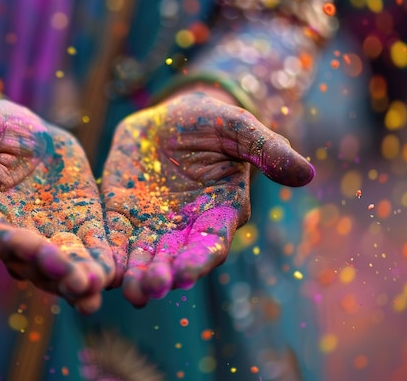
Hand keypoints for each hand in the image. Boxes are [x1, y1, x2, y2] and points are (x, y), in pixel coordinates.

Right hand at [0, 100, 113, 313]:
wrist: (29, 136)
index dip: (13, 244)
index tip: (34, 249)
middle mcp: (13, 232)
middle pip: (31, 262)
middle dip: (54, 273)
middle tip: (75, 284)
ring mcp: (48, 233)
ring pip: (63, 263)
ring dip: (77, 279)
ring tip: (94, 292)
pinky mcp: (79, 222)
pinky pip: (91, 245)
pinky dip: (101, 260)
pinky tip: (114, 274)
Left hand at [101, 92, 313, 306]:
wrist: (169, 118)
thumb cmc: (211, 123)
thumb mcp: (239, 128)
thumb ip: (267, 148)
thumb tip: (307, 173)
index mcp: (219, 212)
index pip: (211, 242)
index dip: (198, 259)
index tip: (185, 273)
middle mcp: (186, 227)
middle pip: (174, 257)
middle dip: (163, 273)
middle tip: (150, 287)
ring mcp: (152, 223)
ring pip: (143, 255)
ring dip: (135, 273)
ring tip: (127, 289)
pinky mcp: (122, 214)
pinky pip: (114, 237)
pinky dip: (108, 253)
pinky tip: (100, 267)